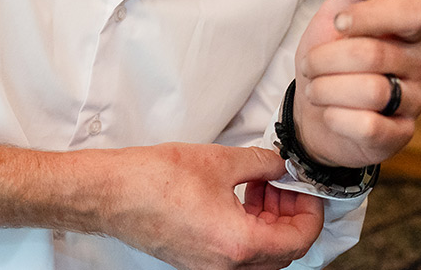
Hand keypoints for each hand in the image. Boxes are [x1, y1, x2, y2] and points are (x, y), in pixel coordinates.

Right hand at [106, 144, 323, 269]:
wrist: (110, 194)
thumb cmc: (152, 180)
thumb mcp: (217, 160)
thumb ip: (259, 162)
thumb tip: (278, 165)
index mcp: (238, 244)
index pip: (299, 239)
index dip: (310, 210)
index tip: (306, 188)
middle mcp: (227, 266)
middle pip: (283, 251)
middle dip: (290, 214)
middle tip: (284, 182)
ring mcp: (210, 268)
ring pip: (261, 254)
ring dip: (269, 221)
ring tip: (260, 184)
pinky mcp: (196, 261)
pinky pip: (237, 252)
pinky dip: (248, 228)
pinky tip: (238, 196)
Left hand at [293, 0, 420, 167]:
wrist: (312, 111)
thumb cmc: (329, 57)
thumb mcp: (337, 15)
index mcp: (408, 30)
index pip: (413, 11)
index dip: (371, 14)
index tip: (339, 22)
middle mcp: (419, 64)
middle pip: (374, 52)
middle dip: (327, 58)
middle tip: (311, 65)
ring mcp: (413, 101)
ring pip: (371, 91)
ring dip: (327, 89)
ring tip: (318, 90)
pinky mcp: (400, 135)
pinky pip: (369, 125)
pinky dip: (337, 117)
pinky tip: (331, 114)